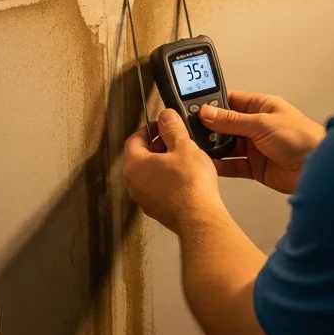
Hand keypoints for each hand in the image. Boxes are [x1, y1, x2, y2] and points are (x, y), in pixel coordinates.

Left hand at [124, 109, 225, 233]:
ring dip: (165, 165)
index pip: (134, 139)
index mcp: (135, 165)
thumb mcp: (184, 147)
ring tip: (185, 160)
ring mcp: (145, 200)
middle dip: (159, 147)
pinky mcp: (158, 211)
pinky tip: (187, 180)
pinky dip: (170, 183)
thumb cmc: (190, 185)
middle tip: (176, 140)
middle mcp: (134, 184)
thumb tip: (166, 117)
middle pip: (141, 158)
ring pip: (151, 176)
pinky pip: (160, 191)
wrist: (199, 217)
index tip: (162, 125)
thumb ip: (172, 129)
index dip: (149, 129)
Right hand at [200, 91, 325, 193]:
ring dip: (213, 147)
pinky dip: (221, 166)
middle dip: (209, 128)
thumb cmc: (303, 138)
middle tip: (191, 130)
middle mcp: (257, 125)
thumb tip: (208, 112)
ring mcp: (256, 147)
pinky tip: (209, 164)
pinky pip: (233, 165)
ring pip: (227, 146)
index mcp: (261, 107)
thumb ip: (233, 120)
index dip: (212, 104)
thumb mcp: (263, 123)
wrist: (318, 168)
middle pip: (225, 125)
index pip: (230, 101)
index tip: (193, 108)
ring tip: (196, 147)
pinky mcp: (256, 167)